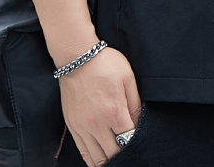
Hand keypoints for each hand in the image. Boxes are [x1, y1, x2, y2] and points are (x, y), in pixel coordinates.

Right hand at [58, 46, 141, 166]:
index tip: (141, 142)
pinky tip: (101, 161)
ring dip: (109, 161)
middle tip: (132, 153)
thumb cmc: (105, 64)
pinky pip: (83, 151)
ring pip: (97, 158)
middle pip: (114, 153)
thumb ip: (135, 104)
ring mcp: (83, 127)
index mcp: (114, 111)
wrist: (77, 57)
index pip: (129, 140)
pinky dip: (92, 160)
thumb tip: (139, 124)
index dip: (137, 143)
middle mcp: (97, 124)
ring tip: (117, 160)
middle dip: (124, 155)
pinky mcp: (73, 126)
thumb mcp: (127, 78)